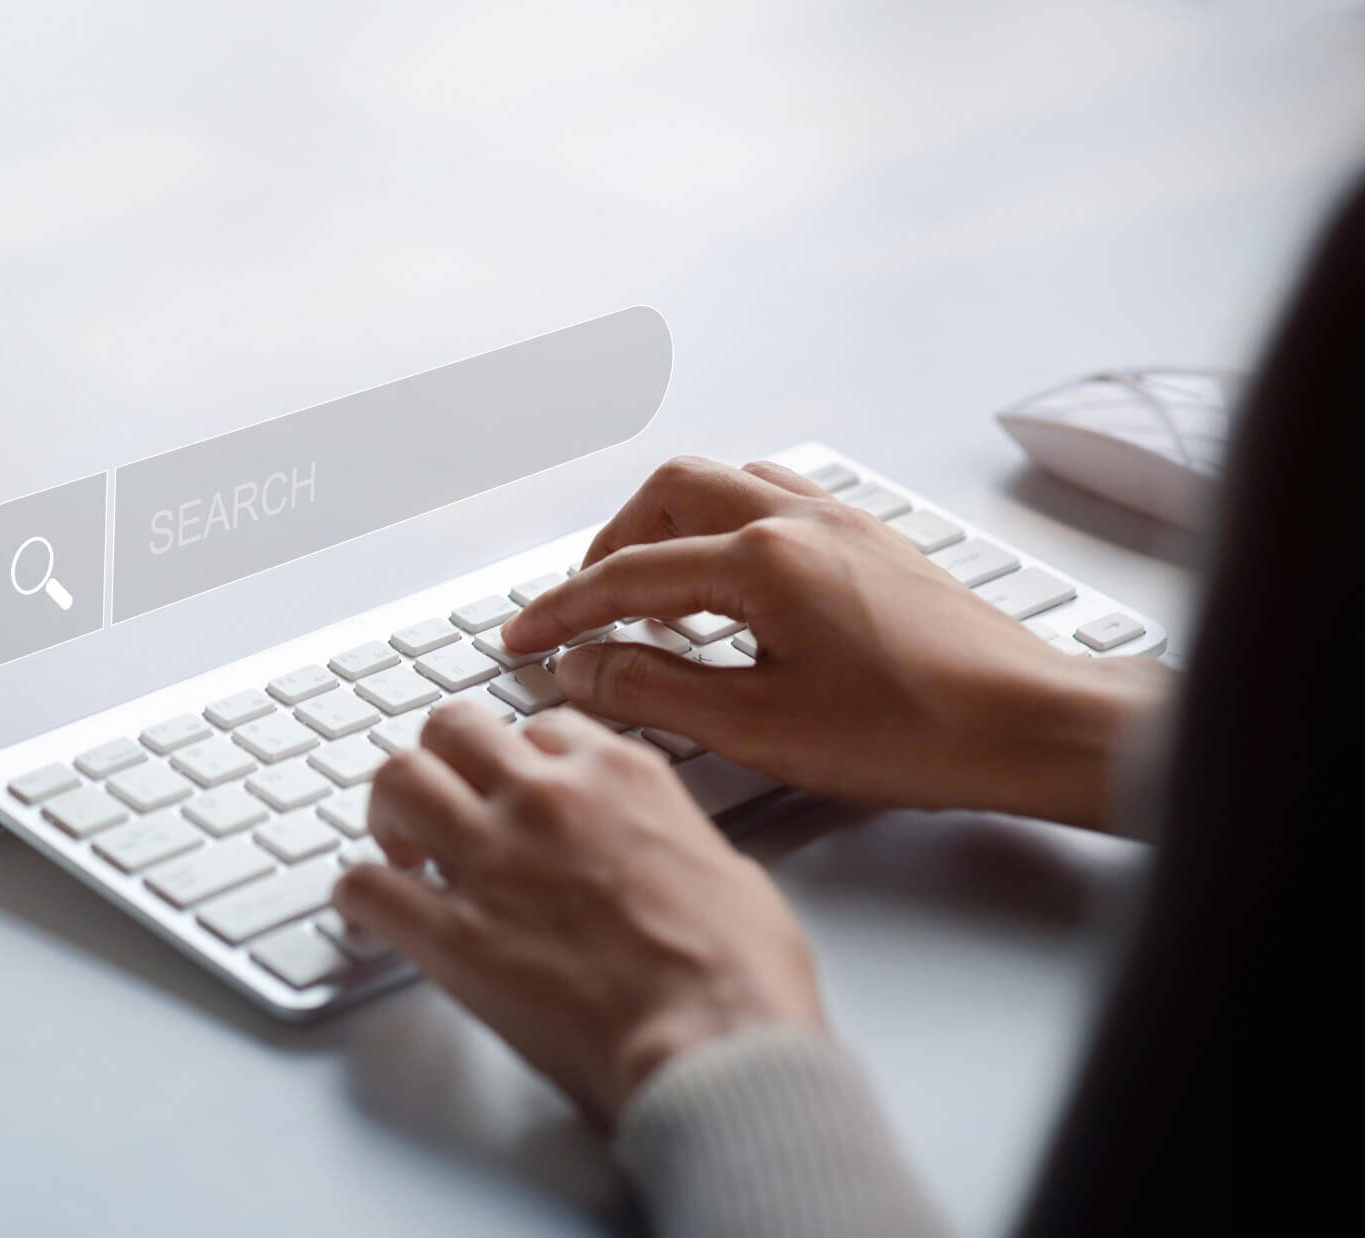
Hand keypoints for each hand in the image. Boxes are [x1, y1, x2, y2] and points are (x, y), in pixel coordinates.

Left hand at [335, 701, 823, 1122]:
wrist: (718, 1045)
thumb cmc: (741, 976)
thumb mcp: (728, 869)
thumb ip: (670, 841)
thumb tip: (656, 857)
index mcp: (620, 776)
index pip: (542, 727)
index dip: (520, 760)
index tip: (514, 789)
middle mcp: (547, 798)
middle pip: (453, 728)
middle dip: (440, 760)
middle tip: (440, 803)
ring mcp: (492, 859)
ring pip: (397, 780)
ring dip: (389, 810)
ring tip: (398, 848)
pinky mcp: (451, 932)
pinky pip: (364, 885)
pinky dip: (356, 899)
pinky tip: (370, 918)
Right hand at [498, 456, 1168, 827]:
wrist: (1030, 724)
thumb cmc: (915, 733)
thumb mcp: (759, 729)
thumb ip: (654, 691)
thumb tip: (584, 667)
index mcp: (763, 560)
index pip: (629, 576)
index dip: (563, 610)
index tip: (522, 638)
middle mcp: (799, 520)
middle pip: (668, 494)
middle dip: (609, 547)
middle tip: (582, 609)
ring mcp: (842, 522)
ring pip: (725, 483)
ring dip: (669, 526)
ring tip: (648, 590)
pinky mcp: (874, 541)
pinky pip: (777, 497)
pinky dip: (727, 525)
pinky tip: (730, 580)